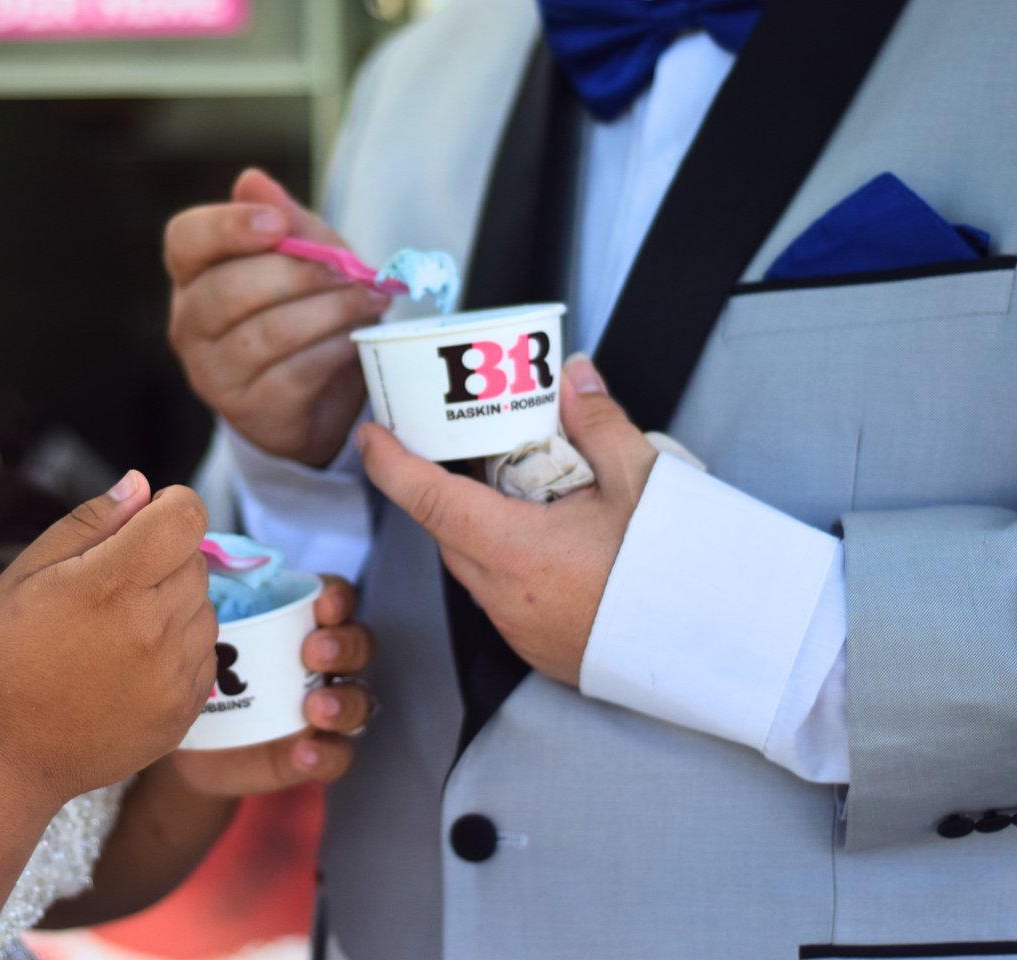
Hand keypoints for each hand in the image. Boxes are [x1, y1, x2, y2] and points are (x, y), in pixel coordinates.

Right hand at [0, 472, 216, 804]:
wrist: (8, 750)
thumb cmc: (9, 652)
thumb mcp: (30, 571)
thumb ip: (92, 521)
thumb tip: (144, 485)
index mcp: (113, 586)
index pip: (186, 517)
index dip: (172, 506)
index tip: (149, 519)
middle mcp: (155, 629)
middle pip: (196, 560)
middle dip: (165, 558)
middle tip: (115, 586)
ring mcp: (176, 674)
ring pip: (206, 607)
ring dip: (176, 604)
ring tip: (121, 629)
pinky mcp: (187, 709)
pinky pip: (205, 653)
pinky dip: (180, 648)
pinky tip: (133, 662)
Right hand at [165, 168, 391, 467]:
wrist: (318, 395)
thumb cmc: (305, 309)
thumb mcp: (305, 256)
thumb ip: (286, 220)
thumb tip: (252, 179)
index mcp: (193, 275)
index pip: (185, 241)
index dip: (228, 228)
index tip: (279, 225)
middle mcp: (189, 325)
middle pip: (227, 290)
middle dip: (298, 274)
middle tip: (350, 270)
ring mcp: (213, 374)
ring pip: (266, 334)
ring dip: (328, 312)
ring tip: (370, 300)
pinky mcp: (248, 412)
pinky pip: (293, 375)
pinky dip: (333, 351)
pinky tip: (357, 341)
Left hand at [168, 576, 375, 795]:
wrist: (186, 744)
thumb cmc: (201, 669)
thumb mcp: (202, 632)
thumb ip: (213, 598)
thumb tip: (201, 555)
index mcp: (300, 622)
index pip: (337, 598)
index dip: (338, 598)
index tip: (322, 605)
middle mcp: (322, 662)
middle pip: (359, 644)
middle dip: (344, 646)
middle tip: (312, 653)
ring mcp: (323, 708)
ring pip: (359, 699)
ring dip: (344, 701)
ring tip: (314, 708)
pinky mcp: (315, 752)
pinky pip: (339, 755)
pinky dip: (327, 754)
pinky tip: (304, 752)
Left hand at [356, 356, 657, 685]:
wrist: (727, 647)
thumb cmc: (682, 572)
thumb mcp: (642, 480)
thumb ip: (598, 422)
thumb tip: (574, 378)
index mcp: (515, 550)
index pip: (427, 498)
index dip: (389, 463)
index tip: (372, 434)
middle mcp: (503, 596)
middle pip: (446, 529)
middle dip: (440, 485)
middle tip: (458, 444)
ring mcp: (519, 628)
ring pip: (473, 563)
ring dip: (479, 525)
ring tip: (516, 487)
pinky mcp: (539, 648)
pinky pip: (501, 594)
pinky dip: (507, 560)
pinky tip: (545, 539)